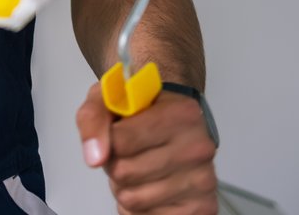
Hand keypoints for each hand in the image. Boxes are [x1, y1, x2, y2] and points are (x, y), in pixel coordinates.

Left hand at [76, 82, 217, 214]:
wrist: (177, 117)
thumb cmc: (143, 105)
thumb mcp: (111, 95)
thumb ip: (94, 118)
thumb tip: (95, 158)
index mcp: (181, 114)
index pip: (121, 141)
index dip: (109, 139)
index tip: (119, 130)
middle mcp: (198, 148)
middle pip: (124, 173)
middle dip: (115, 164)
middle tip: (127, 152)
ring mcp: (203, 181)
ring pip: (132, 199)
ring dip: (124, 187)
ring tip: (137, 168)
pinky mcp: (203, 207)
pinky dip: (139, 209)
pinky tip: (149, 187)